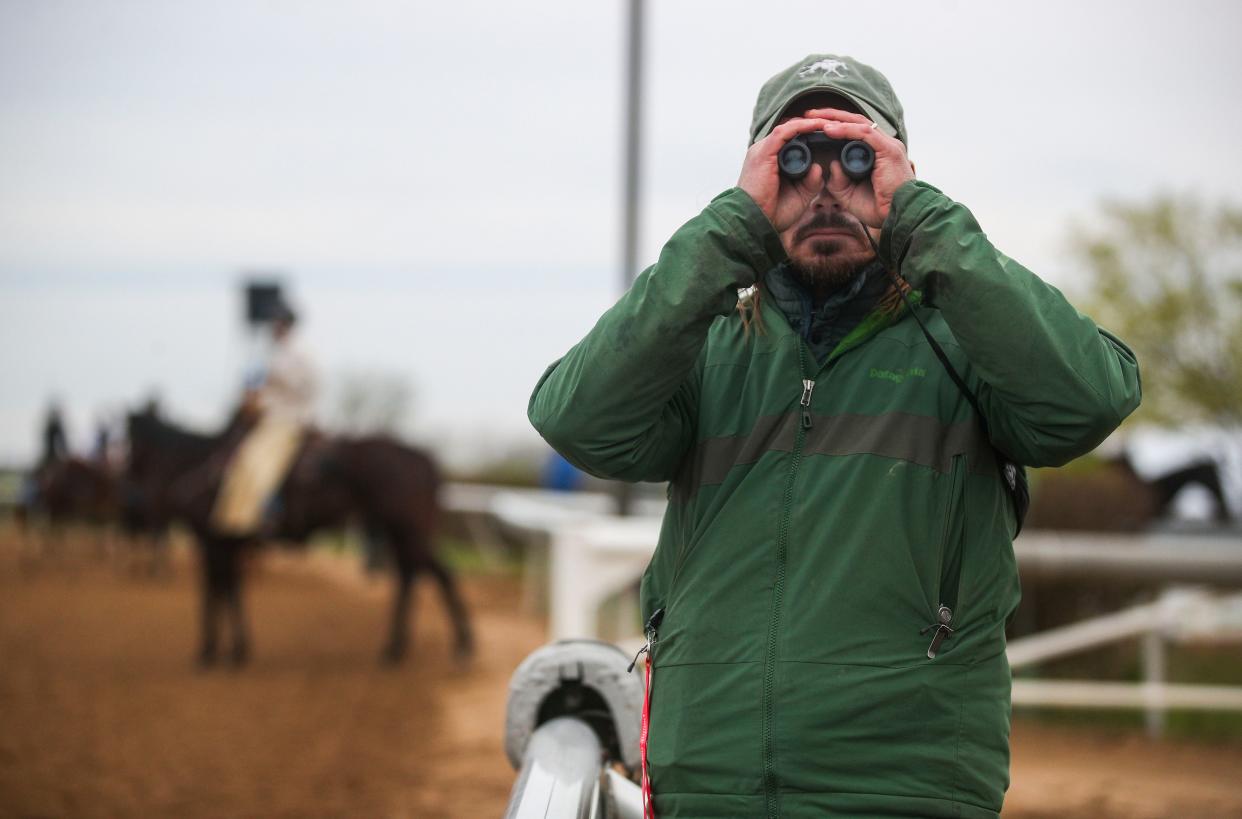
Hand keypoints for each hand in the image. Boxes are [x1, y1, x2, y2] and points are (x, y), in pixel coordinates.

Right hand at [738, 116, 847, 232]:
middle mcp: (766, 152)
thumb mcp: (799, 196)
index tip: (834, 135)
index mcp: (772, 160)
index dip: (812, 134)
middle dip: (815, 125)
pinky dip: (802, 127)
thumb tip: (818, 168)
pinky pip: (784, 132)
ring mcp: (763, 150)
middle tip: (837, 124)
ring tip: (832, 122)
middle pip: (792, 130)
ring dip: (811, 123)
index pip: (793, 139)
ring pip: (790, 127)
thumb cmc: (773, 213)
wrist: (754, 223)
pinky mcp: (763, 153)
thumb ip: (811, 182)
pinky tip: (818, 125)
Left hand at [803, 107, 914, 226]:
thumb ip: (838, 181)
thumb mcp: (850, 194)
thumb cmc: (879, 208)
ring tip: (814, 118)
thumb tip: (831, 164)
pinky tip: (829, 130)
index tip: (812, 125)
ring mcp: (888, 145)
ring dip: (835, 119)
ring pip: (859, 123)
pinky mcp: (889, 149)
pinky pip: (864, 133)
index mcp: (876, 153)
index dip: (834, 125)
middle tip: (809, 114)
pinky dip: (846, 130)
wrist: (898, 217)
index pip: (854, 131)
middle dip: (831, 116)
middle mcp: (883, 145)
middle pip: (855, 122)